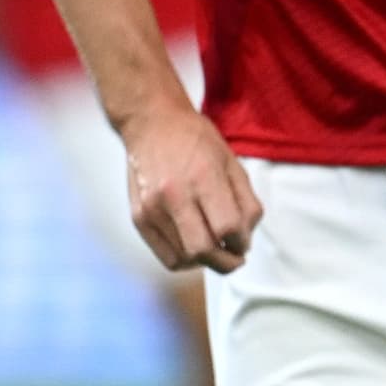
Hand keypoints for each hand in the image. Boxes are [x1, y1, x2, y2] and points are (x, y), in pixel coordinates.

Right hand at [122, 97, 262, 272]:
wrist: (151, 123)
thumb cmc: (196, 140)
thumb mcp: (231, 162)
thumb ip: (246, 201)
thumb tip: (245, 240)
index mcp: (202, 177)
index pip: (226, 228)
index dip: (241, 242)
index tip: (244, 241)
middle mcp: (174, 195)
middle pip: (203, 250)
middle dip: (227, 262)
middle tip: (236, 257)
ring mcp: (152, 209)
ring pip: (185, 259)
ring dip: (207, 262)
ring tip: (216, 249)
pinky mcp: (139, 218)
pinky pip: (166, 257)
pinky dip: (186, 261)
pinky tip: (196, 249)